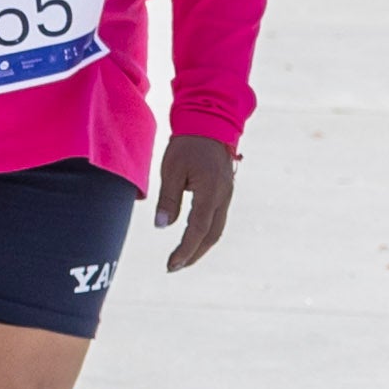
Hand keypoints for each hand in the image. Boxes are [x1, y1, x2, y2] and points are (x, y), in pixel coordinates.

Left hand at [152, 134, 237, 270]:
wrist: (210, 122)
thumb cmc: (187, 144)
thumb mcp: (171, 170)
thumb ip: (168, 200)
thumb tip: (161, 227)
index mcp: (210, 192)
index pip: (197, 230)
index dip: (185, 250)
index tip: (171, 264)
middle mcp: (223, 196)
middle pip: (211, 235)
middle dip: (194, 254)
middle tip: (174, 266)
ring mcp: (226, 194)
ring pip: (217, 228)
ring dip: (200, 245)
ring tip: (182, 257)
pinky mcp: (224, 190)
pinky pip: (217, 217)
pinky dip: (205, 232)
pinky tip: (192, 237)